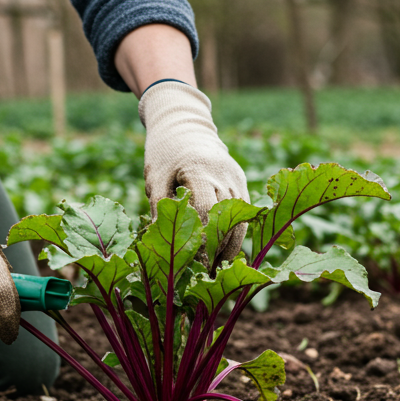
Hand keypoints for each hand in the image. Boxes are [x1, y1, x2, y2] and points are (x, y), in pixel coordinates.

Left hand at [140, 81, 249, 258]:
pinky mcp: (242, 183)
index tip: (198, 264)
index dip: (204, 240)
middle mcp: (224, 175)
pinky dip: (237, 233)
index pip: (206, 211)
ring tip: (218, 268)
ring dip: (232, 245)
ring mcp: (237, 178)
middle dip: (220, 248)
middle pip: (228, 219)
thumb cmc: (165, 153)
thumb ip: (159, 207)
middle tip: (209, 274)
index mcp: (199, 171)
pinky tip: (226, 253)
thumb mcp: (154, 177)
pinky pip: (244, 213)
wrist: (186, 125)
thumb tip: (159, 241)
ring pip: (241, 219)